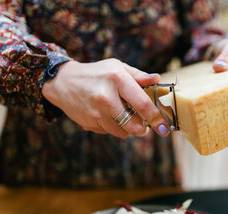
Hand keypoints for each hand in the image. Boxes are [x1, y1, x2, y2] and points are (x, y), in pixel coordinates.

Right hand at [42, 59, 169, 138]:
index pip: (143, 104)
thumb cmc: (96, 73)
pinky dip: (114, 128)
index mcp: (117, 79)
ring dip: (128, 129)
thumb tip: (157, 80)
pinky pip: (109, 132)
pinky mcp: (89, 123)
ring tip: (125, 117)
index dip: (157, 118)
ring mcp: (96, 112)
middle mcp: (106, 96)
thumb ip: (138, 75)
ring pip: (122, 132)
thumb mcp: (117, 68)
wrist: (63, 82)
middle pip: (134, 124)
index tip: (164, 127)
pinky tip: (108, 116)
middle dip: (143, 129)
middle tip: (145, 126)